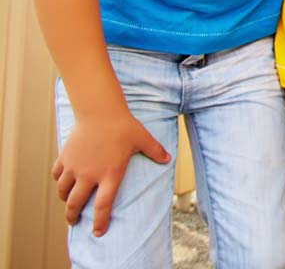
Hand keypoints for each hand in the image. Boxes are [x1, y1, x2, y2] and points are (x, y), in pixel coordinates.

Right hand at [52, 112, 169, 235]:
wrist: (100, 110)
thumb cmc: (123, 125)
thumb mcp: (143, 138)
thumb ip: (155, 151)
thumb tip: (168, 159)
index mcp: (110, 174)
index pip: (103, 205)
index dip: (100, 222)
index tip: (98, 232)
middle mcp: (90, 174)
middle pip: (75, 204)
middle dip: (72, 217)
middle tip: (74, 222)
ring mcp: (75, 166)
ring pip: (63, 192)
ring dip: (65, 200)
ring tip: (68, 203)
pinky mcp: (65, 157)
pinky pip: (57, 175)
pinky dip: (58, 181)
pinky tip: (63, 182)